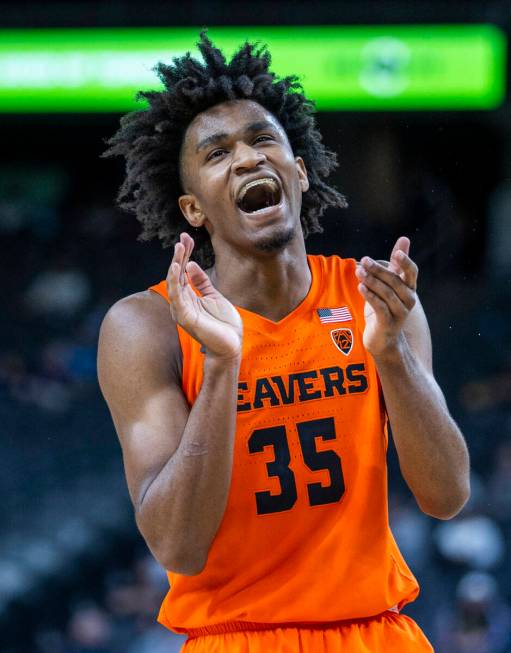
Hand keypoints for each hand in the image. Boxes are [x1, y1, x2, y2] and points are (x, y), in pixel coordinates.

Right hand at [166, 233, 242, 360]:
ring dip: (176, 263)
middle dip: (180, 255)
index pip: (182, 271)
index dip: (184, 254)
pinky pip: (177, 296)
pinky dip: (175, 281)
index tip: (187, 238)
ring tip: (179, 247)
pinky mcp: (185, 316)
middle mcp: (182, 302)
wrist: (231, 345)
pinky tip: (176, 267)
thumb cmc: (223, 325)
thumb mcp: (214, 296)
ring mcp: (182, 309)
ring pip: (174, 282)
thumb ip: (201, 282)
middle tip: (183, 238)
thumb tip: (191, 265)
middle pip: (176, 274)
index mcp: (188, 297)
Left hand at [355, 236, 417, 357]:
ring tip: (358, 271)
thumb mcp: (391, 284)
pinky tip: (361, 286)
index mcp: (409, 288)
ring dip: (371, 281)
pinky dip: (370, 296)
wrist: (383, 338)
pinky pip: (380, 307)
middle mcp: (408, 300)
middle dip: (378, 269)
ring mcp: (400, 312)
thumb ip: (396, 263)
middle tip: (364, 259)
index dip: (405, 262)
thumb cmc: (386, 306)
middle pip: (394, 281)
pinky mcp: (388, 323)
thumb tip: (404, 239)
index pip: (411, 272)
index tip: (396, 253)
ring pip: (386, 293)